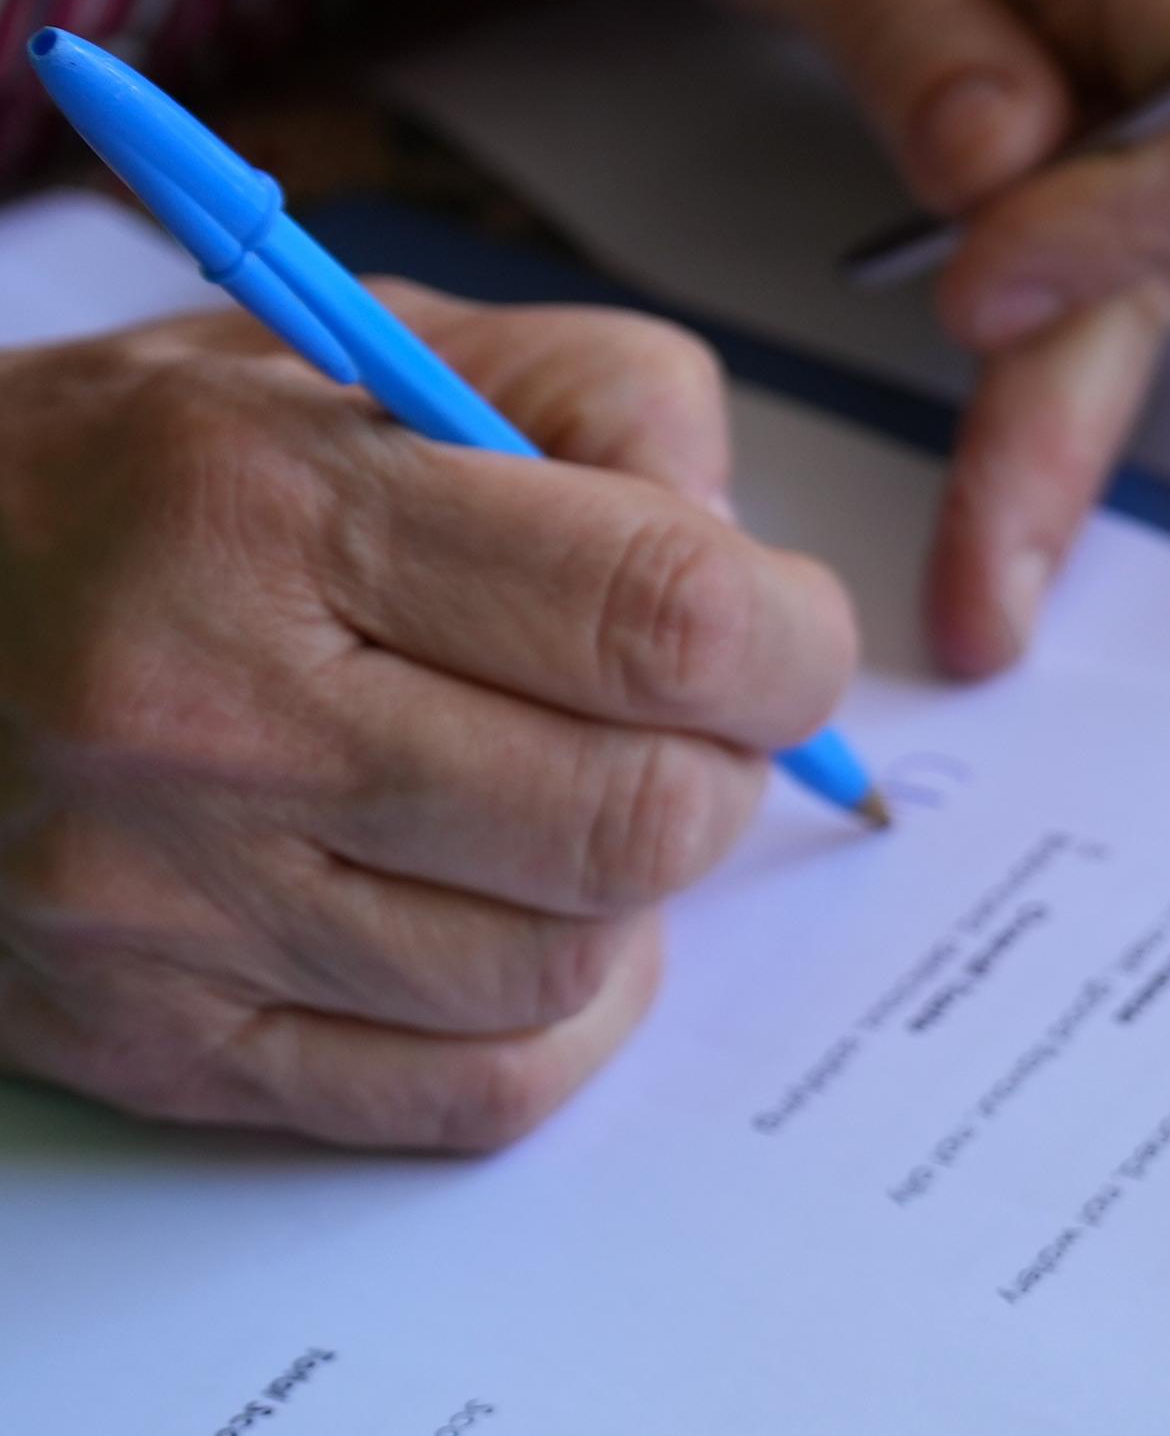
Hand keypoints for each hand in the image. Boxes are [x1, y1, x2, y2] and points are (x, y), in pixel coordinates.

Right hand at [0, 297, 856, 1149]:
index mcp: (262, 506)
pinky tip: (512, 920)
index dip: (789, 639)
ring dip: (626, 892)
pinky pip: (469, 1091)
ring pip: (570, 965)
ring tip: (555, 796)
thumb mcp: (338, 344)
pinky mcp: (158, 1043)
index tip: (781, 630)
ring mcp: (167, 905)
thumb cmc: (114, 481)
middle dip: (719, 765)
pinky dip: (552, 1020)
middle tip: (678, 719)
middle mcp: (203, 716)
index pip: (661, 619)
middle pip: (639, 816)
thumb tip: (742, 543)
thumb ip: (590, 398)